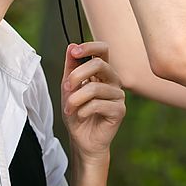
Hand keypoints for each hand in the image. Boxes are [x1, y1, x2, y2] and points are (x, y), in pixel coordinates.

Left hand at [61, 41, 125, 163]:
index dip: (90, 47)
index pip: (103, 50)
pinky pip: (98, 104)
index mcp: (102, 72)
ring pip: (95, 88)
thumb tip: (71, 46)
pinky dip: (83, 110)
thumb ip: (71, 67)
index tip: (74, 51)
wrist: (82, 139)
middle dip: (77, 75)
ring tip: (69, 108)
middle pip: (99, 64)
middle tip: (65, 87)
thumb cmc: (77, 113)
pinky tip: (81, 116)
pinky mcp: (119, 110)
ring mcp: (118, 95)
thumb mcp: (68, 88)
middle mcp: (113, 80)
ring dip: (75, 99)